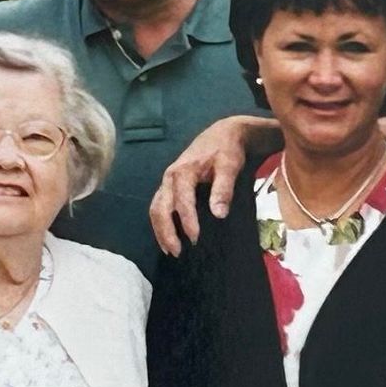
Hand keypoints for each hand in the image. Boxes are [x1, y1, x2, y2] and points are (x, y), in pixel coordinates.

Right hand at [150, 117, 271, 255]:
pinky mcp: (169, 186)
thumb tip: (218, 214)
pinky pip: (159, 207)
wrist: (222, 134)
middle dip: (166, 232)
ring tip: (171, 250)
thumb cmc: (226, 150)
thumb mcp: (229, 166)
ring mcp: (167, 182)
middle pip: (160, 208)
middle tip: (178, 252)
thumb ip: (223, 189)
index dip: (187, 222)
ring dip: (160, 231)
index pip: (181, 202)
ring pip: (155, 209)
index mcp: (182, 172)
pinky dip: (161, 224)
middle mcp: (169, 177)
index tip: (195, 239)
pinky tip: (169, 238)